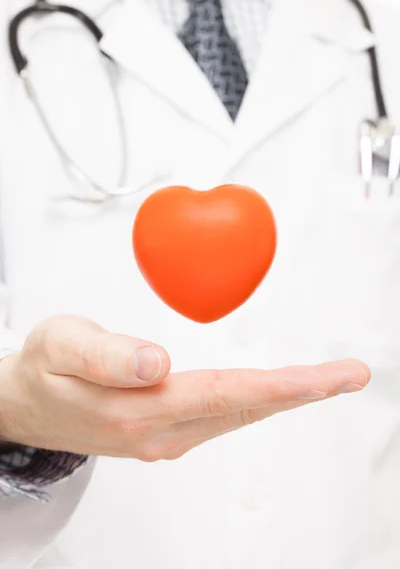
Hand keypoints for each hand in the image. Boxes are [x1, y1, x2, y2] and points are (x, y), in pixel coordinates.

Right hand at [0, 316, 369, 460]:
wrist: (25, 405)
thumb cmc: (43, 370)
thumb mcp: (60, 345)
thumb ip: (107, 355)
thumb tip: (156, 363)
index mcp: (136, 409)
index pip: (227, 394)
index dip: (284, 386)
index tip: (329, 378)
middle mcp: (158, 432)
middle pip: (245, 409)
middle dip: (303, 391)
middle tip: (350, 374)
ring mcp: (165, 437)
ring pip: (239, 415)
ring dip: (285, 397)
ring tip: (325, 380)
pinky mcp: (166, 432)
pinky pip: (224, 416)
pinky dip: (258, 401)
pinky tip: (274, 392)